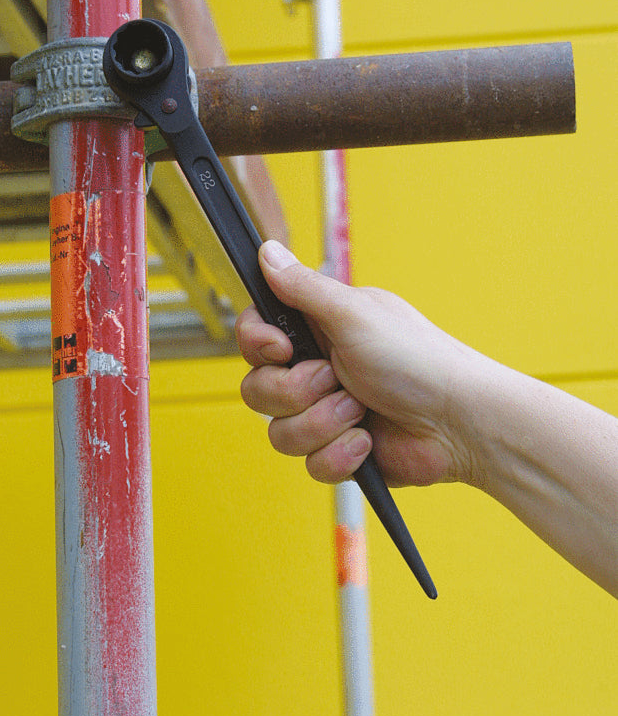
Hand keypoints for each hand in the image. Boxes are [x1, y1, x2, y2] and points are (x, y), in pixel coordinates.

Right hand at [236, 241, 474, 487]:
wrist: (459, 423)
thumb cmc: (419, 360)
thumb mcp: (354, 314)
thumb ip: (302, 287)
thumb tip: (266, 251)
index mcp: (319, 328)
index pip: (256, 334)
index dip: (258, 344)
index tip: (283, 348)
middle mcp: (318, 369)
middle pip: (258, 388)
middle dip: (296, 391)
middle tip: (334, 378)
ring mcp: (326, 412)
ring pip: (279, 432)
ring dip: (322, 423)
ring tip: (361, 410)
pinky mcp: (339, 450)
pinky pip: (309, 464)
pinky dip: (340, 454)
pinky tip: (368, 441)